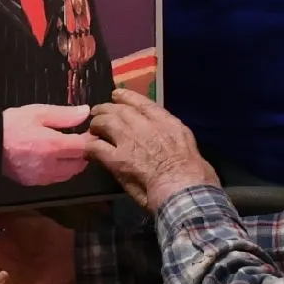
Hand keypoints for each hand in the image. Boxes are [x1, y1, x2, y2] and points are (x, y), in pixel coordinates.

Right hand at [1, 102, 92, 185]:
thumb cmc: (10, 124)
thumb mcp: (37, 112)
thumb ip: (64, 114)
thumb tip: (85, 112)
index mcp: (53, 145)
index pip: (84, 146)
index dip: (91, 138)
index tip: (91, 131)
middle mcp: (51, 165)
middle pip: (80, 163)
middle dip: (84, 152)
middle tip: (80, 139)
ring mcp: (42, 177)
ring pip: (70, 174)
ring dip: (74, 162)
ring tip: (68, 149)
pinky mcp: (33, 183)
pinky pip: (56, 179)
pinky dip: (61, 170)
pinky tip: (55, 159)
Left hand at [87, 88, 218, 214]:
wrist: (183, 188)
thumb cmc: (195, 175)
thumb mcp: (187, 145)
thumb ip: (173, 137)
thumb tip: (168, 141)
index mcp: (166, 122)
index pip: (142, 102)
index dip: (126, 97)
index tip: (117, 95)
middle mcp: (145, 125)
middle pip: (119, 110)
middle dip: (106, 110)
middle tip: (98, 114)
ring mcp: (129, 140)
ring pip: (104, 122)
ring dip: (96, 125)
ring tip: (92, 130)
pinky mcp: (116, 158)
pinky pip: (95, 146)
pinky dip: (90, 148)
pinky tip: (88, 152)